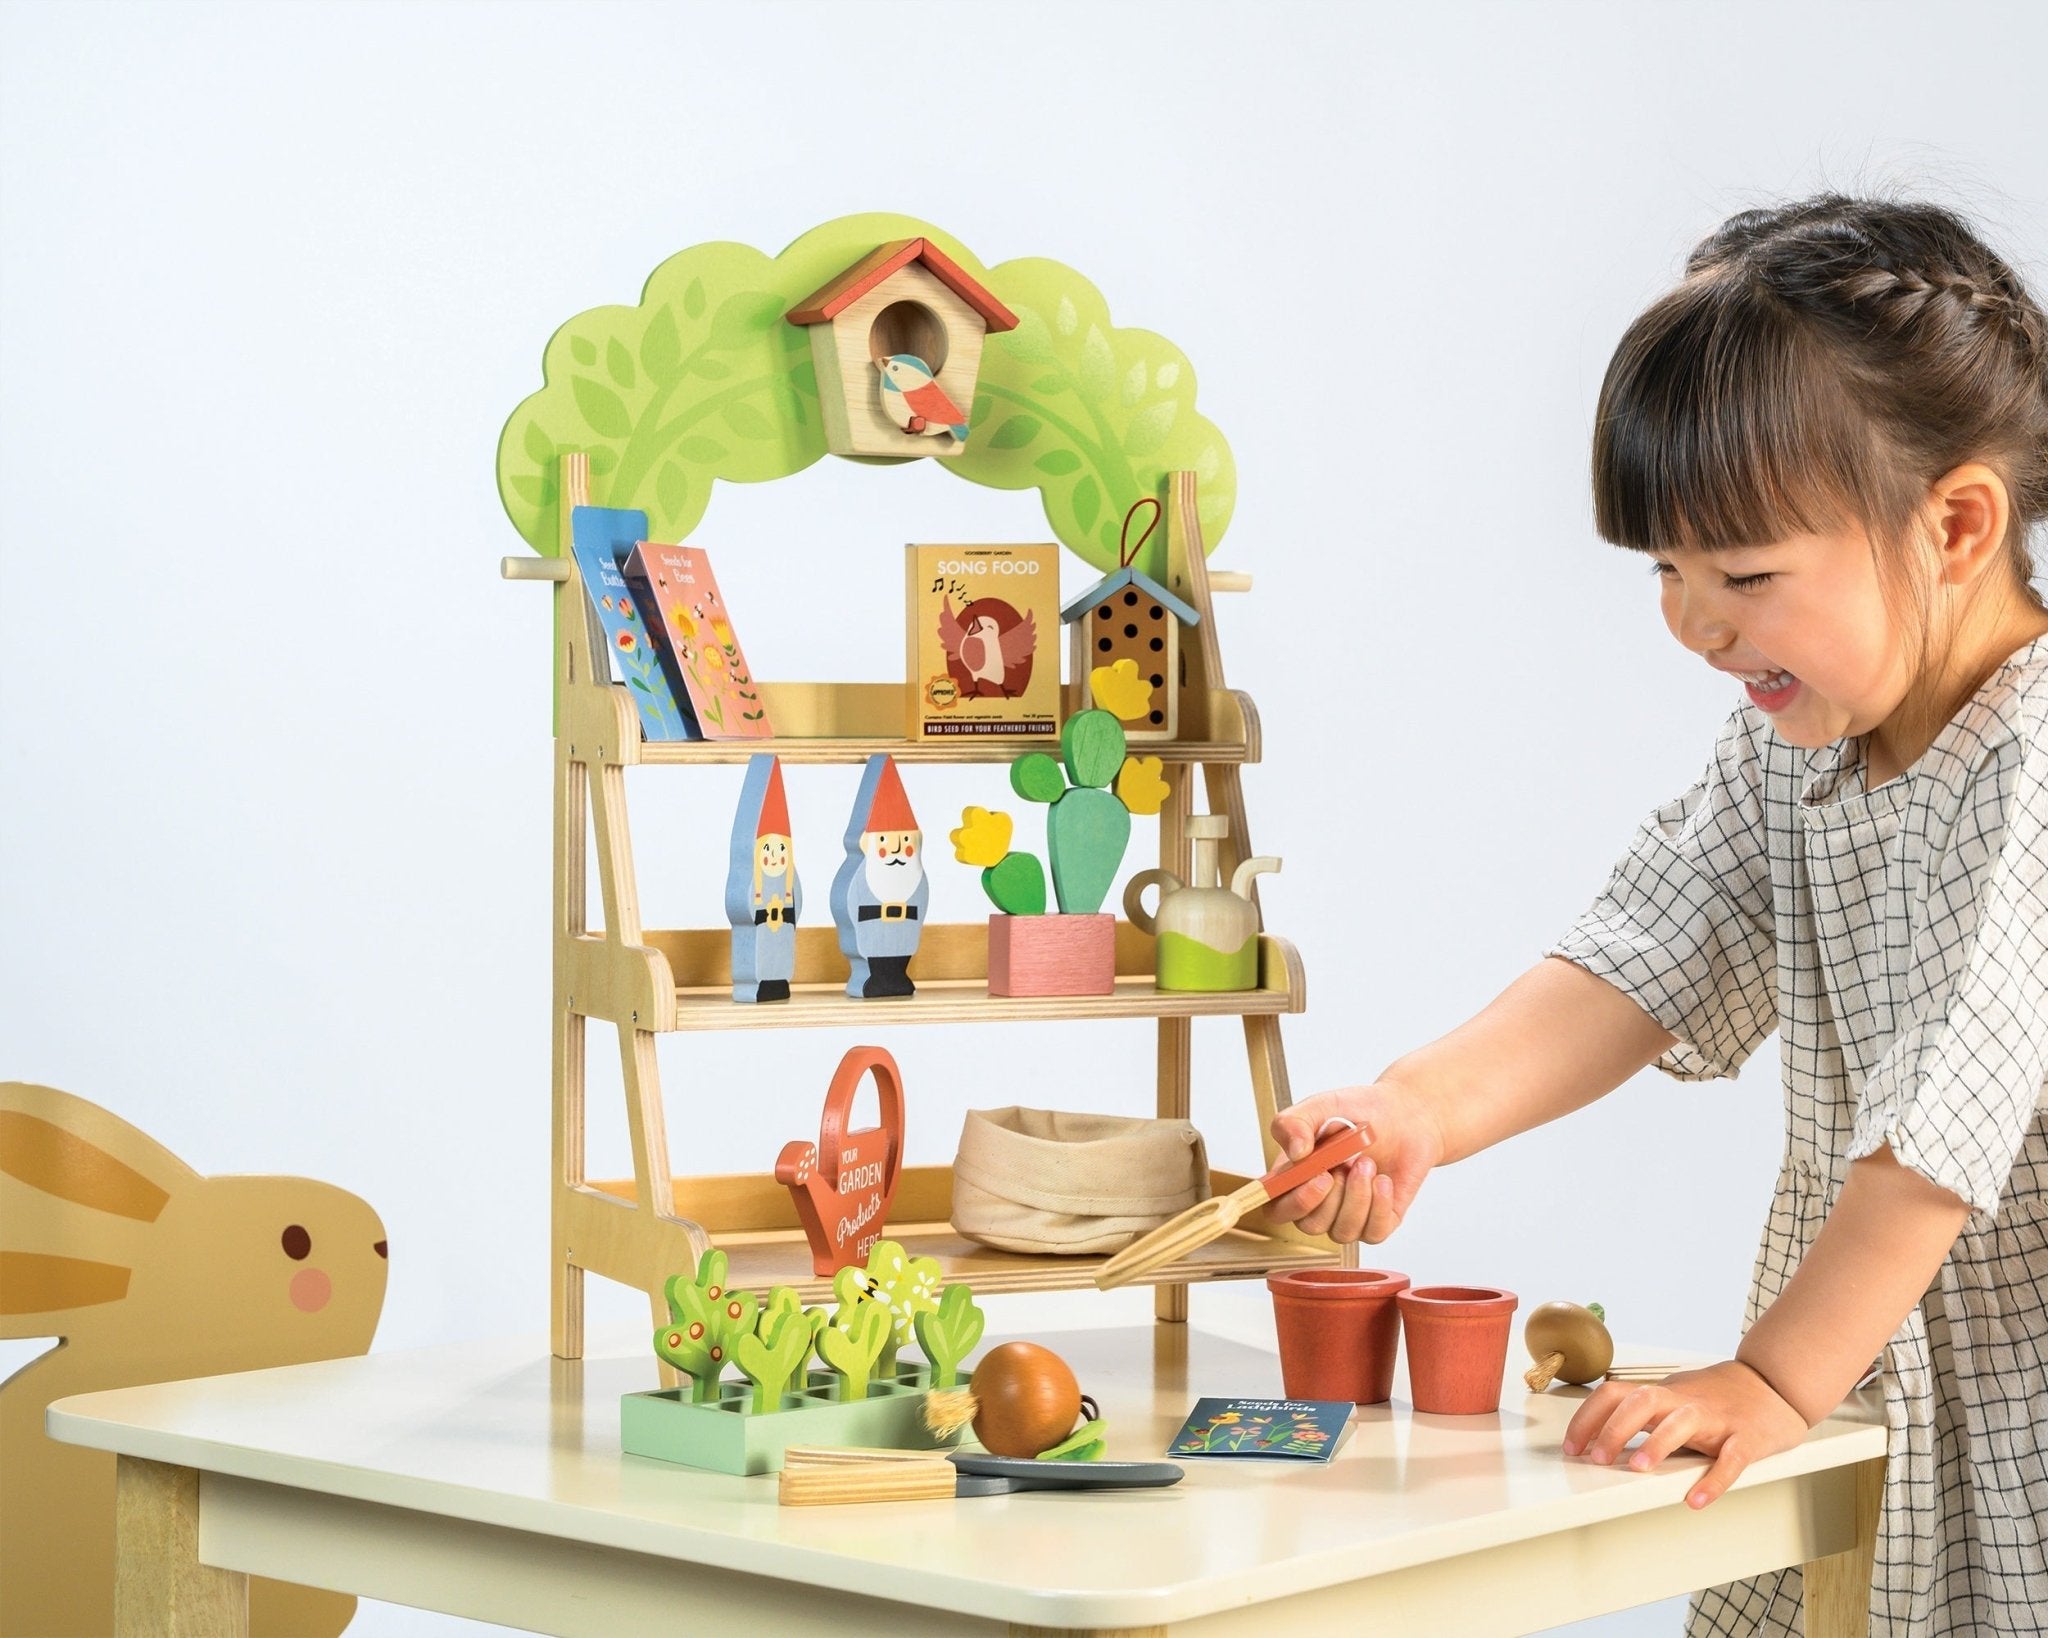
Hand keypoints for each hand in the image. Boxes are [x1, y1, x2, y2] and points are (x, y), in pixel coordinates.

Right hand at [1265, 1081, 1445, 1244]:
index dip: (1291, 1203)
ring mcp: (1347, 1215)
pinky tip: (1384, 1180)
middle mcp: (1318, 1201)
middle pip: (1309, 1225)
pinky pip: (1373, 1233)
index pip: (1275, 1208)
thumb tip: (1296, 1153)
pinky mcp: (1377, 1222)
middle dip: (1332, 1197)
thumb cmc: (1358, 1111)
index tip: (1319, 1176)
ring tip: (1368, 1163)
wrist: (1404, 1114)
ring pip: (1342, 1233)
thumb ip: (1295, 1122)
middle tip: (1348, 1162)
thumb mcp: (1321, 1106)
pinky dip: (1380, 1205)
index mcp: (1295, 1177)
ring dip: (1359, 1196)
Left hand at [1560, 1359, 1810, 1508]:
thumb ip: (1643, 1414)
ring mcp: (1717, 1419)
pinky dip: (1713, 1480)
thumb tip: (1600, 1441)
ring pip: (1682, 1422)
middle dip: (1614, 1428)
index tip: (1571, 1447)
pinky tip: (1696, 1500)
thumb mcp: (1674, 1397)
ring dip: (1658, 1444)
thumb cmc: (1716, 1396)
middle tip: (1597, 1459)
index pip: (1614, 1395)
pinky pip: (1730, 1459)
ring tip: (1638, 1468)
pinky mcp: (1748, 1439)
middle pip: (1641, 1402)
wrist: (1773, 1383)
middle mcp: (1684, 1401)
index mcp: (1663, 1393)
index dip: (1588, 1419)